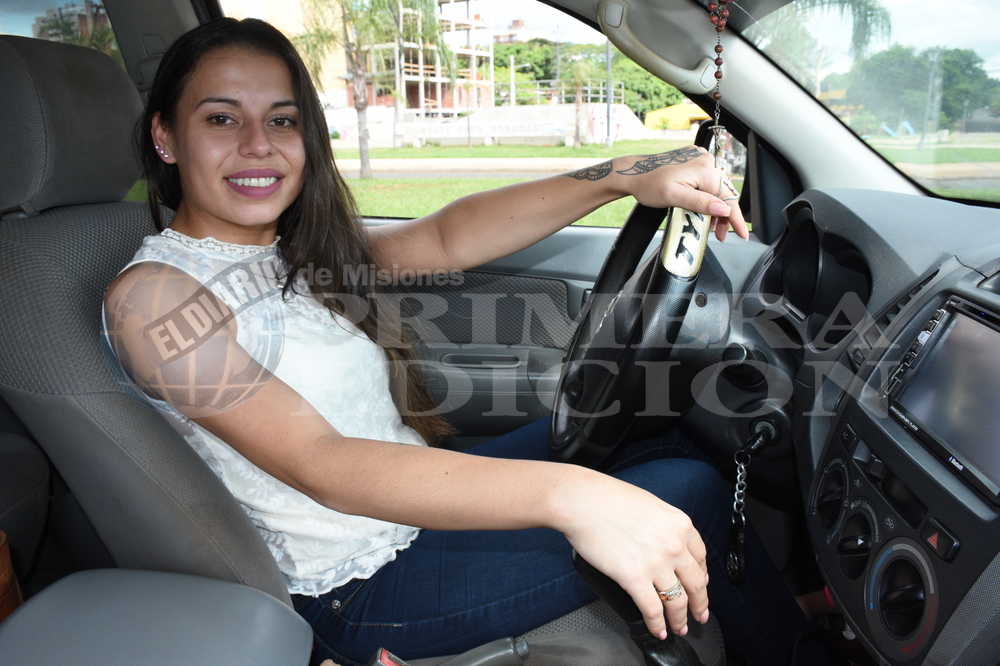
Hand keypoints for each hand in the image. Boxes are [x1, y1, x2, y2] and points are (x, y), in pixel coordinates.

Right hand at [552, 468, 710, 638]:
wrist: (583, 502)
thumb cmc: (607, 498)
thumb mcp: (650, 505)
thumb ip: (663, 526)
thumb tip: (664, 543)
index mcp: (679, 524)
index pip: (701, 557)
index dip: (702, 575)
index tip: (700, 585)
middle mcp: (673, 545)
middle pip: (696, 583)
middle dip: (699, 604)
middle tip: (700, 614)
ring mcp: (655, 563)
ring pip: (677, 601)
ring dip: (680, 619)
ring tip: (679, 627)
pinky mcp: (633, 578)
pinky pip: (652, 609)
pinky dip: (657, 624)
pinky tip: (658, 630)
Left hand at [613, 145, 748, 241]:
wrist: (633, 173)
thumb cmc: (649, 184)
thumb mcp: (674, 197)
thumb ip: (701, 203)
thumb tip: (724, 209)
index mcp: (705, 170)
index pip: (728, 198)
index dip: (736, 218)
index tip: (742, 233)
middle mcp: (706, 162)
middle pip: (724, 193)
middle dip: (725, 216)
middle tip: (719, 235)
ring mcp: (700, 160)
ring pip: (717, 188)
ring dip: (717, 207)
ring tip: (711, 225)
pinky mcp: (694, 162)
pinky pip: (709, 181)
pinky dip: (709, 196)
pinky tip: (705, 208)